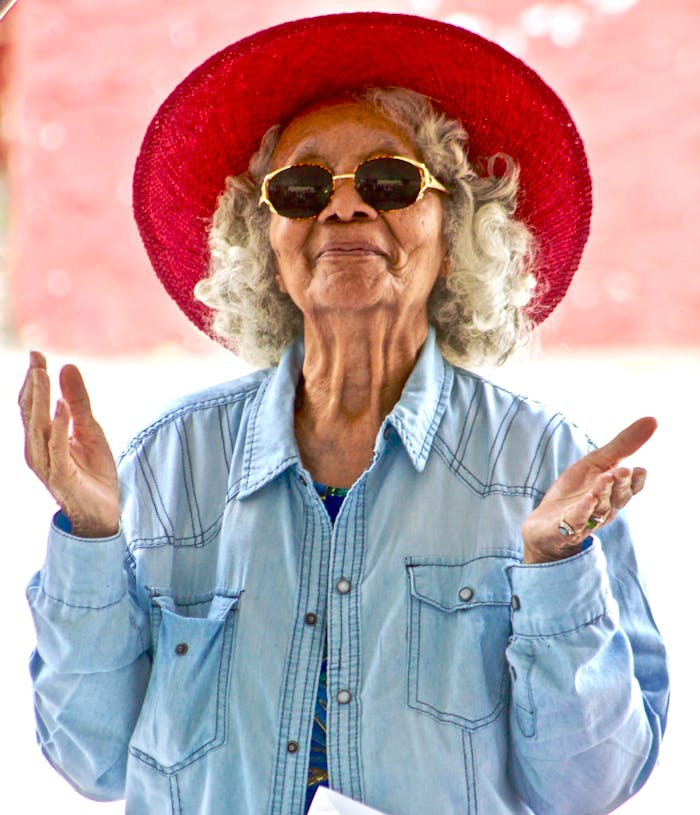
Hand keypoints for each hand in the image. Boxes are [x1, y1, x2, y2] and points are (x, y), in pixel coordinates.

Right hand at [18, 351, 119, 537]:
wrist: (105, 510)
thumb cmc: (92, 471)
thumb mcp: (90, 429)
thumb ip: (78, 401)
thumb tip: (67, 366)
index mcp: (41, 438)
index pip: (31, 404)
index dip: (32, 379)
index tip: (37, 354)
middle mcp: (37, 450)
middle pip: (29, 412)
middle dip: (31, 385)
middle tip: (36, 359)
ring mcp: (47, 464)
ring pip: (37, 428)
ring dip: (39, 400)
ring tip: (42, 375)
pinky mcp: (61, 477)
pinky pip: (58, 448)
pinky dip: (59, 427)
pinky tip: (63, 408)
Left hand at [521, 417, 656, 563]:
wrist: (545, 524)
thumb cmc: (576, 491)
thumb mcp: (597, 462)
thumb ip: (623, 445)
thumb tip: (653, 419)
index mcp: (613, 493)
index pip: (630, 489)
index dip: (636, 481)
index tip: (641, 469)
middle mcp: (603, 508)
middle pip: (616, 498)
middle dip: (620, 484)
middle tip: (622, 470)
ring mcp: (585, 520)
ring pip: (598, 508)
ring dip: (602, 493)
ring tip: (604, 478)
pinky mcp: (564, 528)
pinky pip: (575, 520)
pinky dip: (582, 511)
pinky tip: (586, 500)